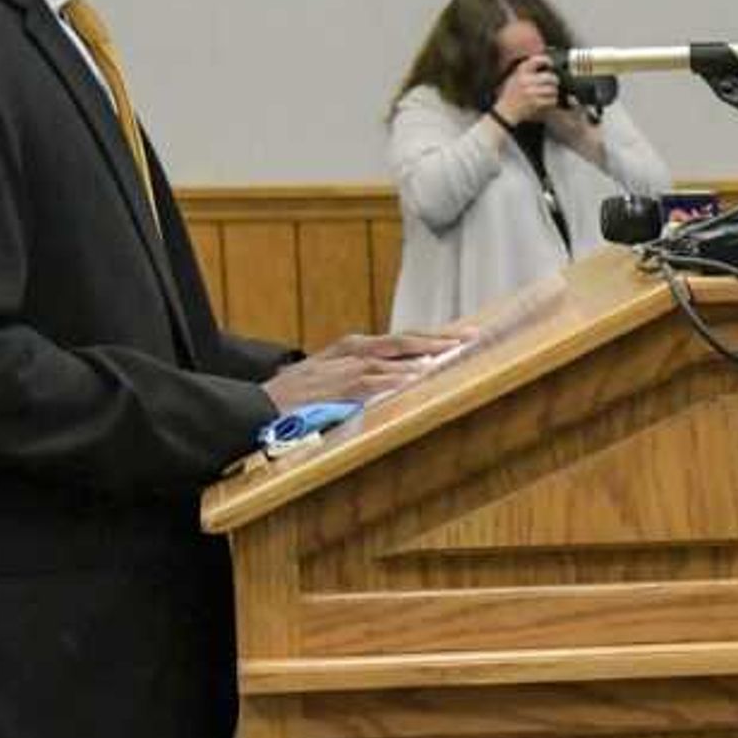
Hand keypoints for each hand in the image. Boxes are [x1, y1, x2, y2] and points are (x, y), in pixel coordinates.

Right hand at [267, 328, 465, 412]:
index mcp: (358, 347)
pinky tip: (415, 377)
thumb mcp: (342, 377)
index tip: (466, 335)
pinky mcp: (338, 385)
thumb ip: (372, 376)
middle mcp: (355, 350)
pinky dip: (393, 377)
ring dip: (423, 353)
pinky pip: (371, 379)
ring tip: (452, 353)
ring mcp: (346, 366)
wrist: (265, 402)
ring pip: (393, 355)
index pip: (405, 338)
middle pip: (406, 340)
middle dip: (440, 339)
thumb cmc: (306, 394)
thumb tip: (409, 379)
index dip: (436, 336)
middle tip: (472, 337)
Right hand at [491, 56, 560, 127]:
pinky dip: (552, 101)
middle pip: (551, 77)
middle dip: (554, 80)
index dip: (547, 61)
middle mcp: (526, 80)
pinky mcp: (536, 103)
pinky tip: (546, 101)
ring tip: (548, 93)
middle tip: (553, 83)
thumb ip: (528, 69)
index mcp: (521, 71)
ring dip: (553, 92)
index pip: (538, 60)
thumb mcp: (515, 76)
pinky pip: (552, 100)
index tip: (551, 65)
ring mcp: (531, 92)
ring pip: (553, 89)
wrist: (506, 111)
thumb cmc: (512, 93)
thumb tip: (547, 65)